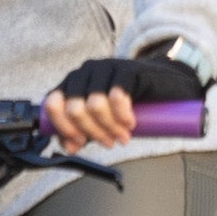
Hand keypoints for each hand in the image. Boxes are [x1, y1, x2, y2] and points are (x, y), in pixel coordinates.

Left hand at [45, 53, 201, 151]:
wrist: (164, 83)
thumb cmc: (130, 101)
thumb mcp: (102, 118)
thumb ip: (82, 130)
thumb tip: (68, 147)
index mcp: (73, 82)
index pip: (53, 104)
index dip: (64, 127)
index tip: (80, 142)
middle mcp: (85, 72)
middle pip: (75, 108)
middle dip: (92, 132)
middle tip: (109, 143)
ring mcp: (106, 67)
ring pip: (95, 104)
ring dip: (109, 127)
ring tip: (122, 136)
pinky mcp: (128, 69)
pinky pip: (117, 95)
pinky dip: (122, 115)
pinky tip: (130, 123)